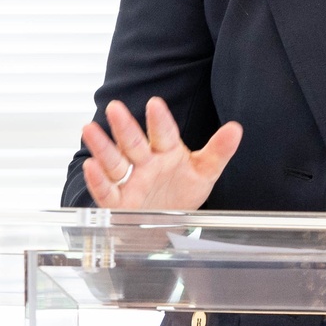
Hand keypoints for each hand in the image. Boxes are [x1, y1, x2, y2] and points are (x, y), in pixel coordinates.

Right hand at [80, 97, 242, 210]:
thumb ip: (219, 150)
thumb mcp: (205, 171)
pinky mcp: (120, 203)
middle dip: (124, 127)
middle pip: (134, 142)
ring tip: (89, 130)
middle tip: (114, 108)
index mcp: (167, 151)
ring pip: (115, 162)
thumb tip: (236, 128)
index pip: (163, 133)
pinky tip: (90, 167)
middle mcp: (146, 163)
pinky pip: (107, 190)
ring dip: (102, 147)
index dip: (159, 120)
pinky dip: (98, 180)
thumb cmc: (184, 190)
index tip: (155, 104)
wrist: (170, 222)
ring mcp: (131, 181)